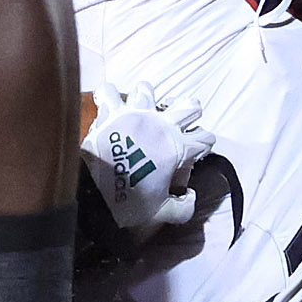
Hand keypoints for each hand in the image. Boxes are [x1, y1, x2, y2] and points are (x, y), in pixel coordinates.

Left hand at [81, 88, 213, 232]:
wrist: (95, 193)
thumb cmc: (128, 201)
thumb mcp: (160, 212)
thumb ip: (182, 209)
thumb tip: (190, 198)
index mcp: (178, 148)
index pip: (205, 139)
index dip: (204, 144)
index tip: (196, 151)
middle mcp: (162, 126)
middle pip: (190, 105)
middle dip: (190, 112)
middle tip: (179, 123)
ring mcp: (137, 115)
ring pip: (149, 90)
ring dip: (145, 98)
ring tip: (140, 109)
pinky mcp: (113, 113)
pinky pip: (110, 93)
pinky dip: (108, 96)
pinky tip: (107, 102)